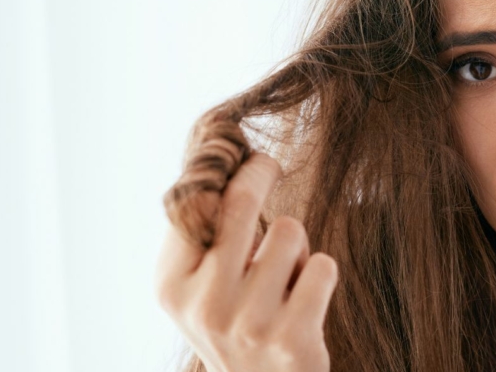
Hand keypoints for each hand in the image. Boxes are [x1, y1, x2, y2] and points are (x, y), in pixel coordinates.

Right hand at [155, 153, 338, 371]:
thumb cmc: (232, 321)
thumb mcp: (197, 285)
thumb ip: (199, 233)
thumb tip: (218, 158)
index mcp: (172, 287)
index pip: (194, 204)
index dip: (225, 168)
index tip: (243, 155)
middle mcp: (205, 306)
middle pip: (240, 202)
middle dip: (259, 171)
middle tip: (268, 164)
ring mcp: (249, 324)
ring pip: (288, 230)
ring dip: (295, 244)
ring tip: (284, 275)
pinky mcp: (293, 340)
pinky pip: (323, 266)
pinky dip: (320, 273)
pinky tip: (305, 299)